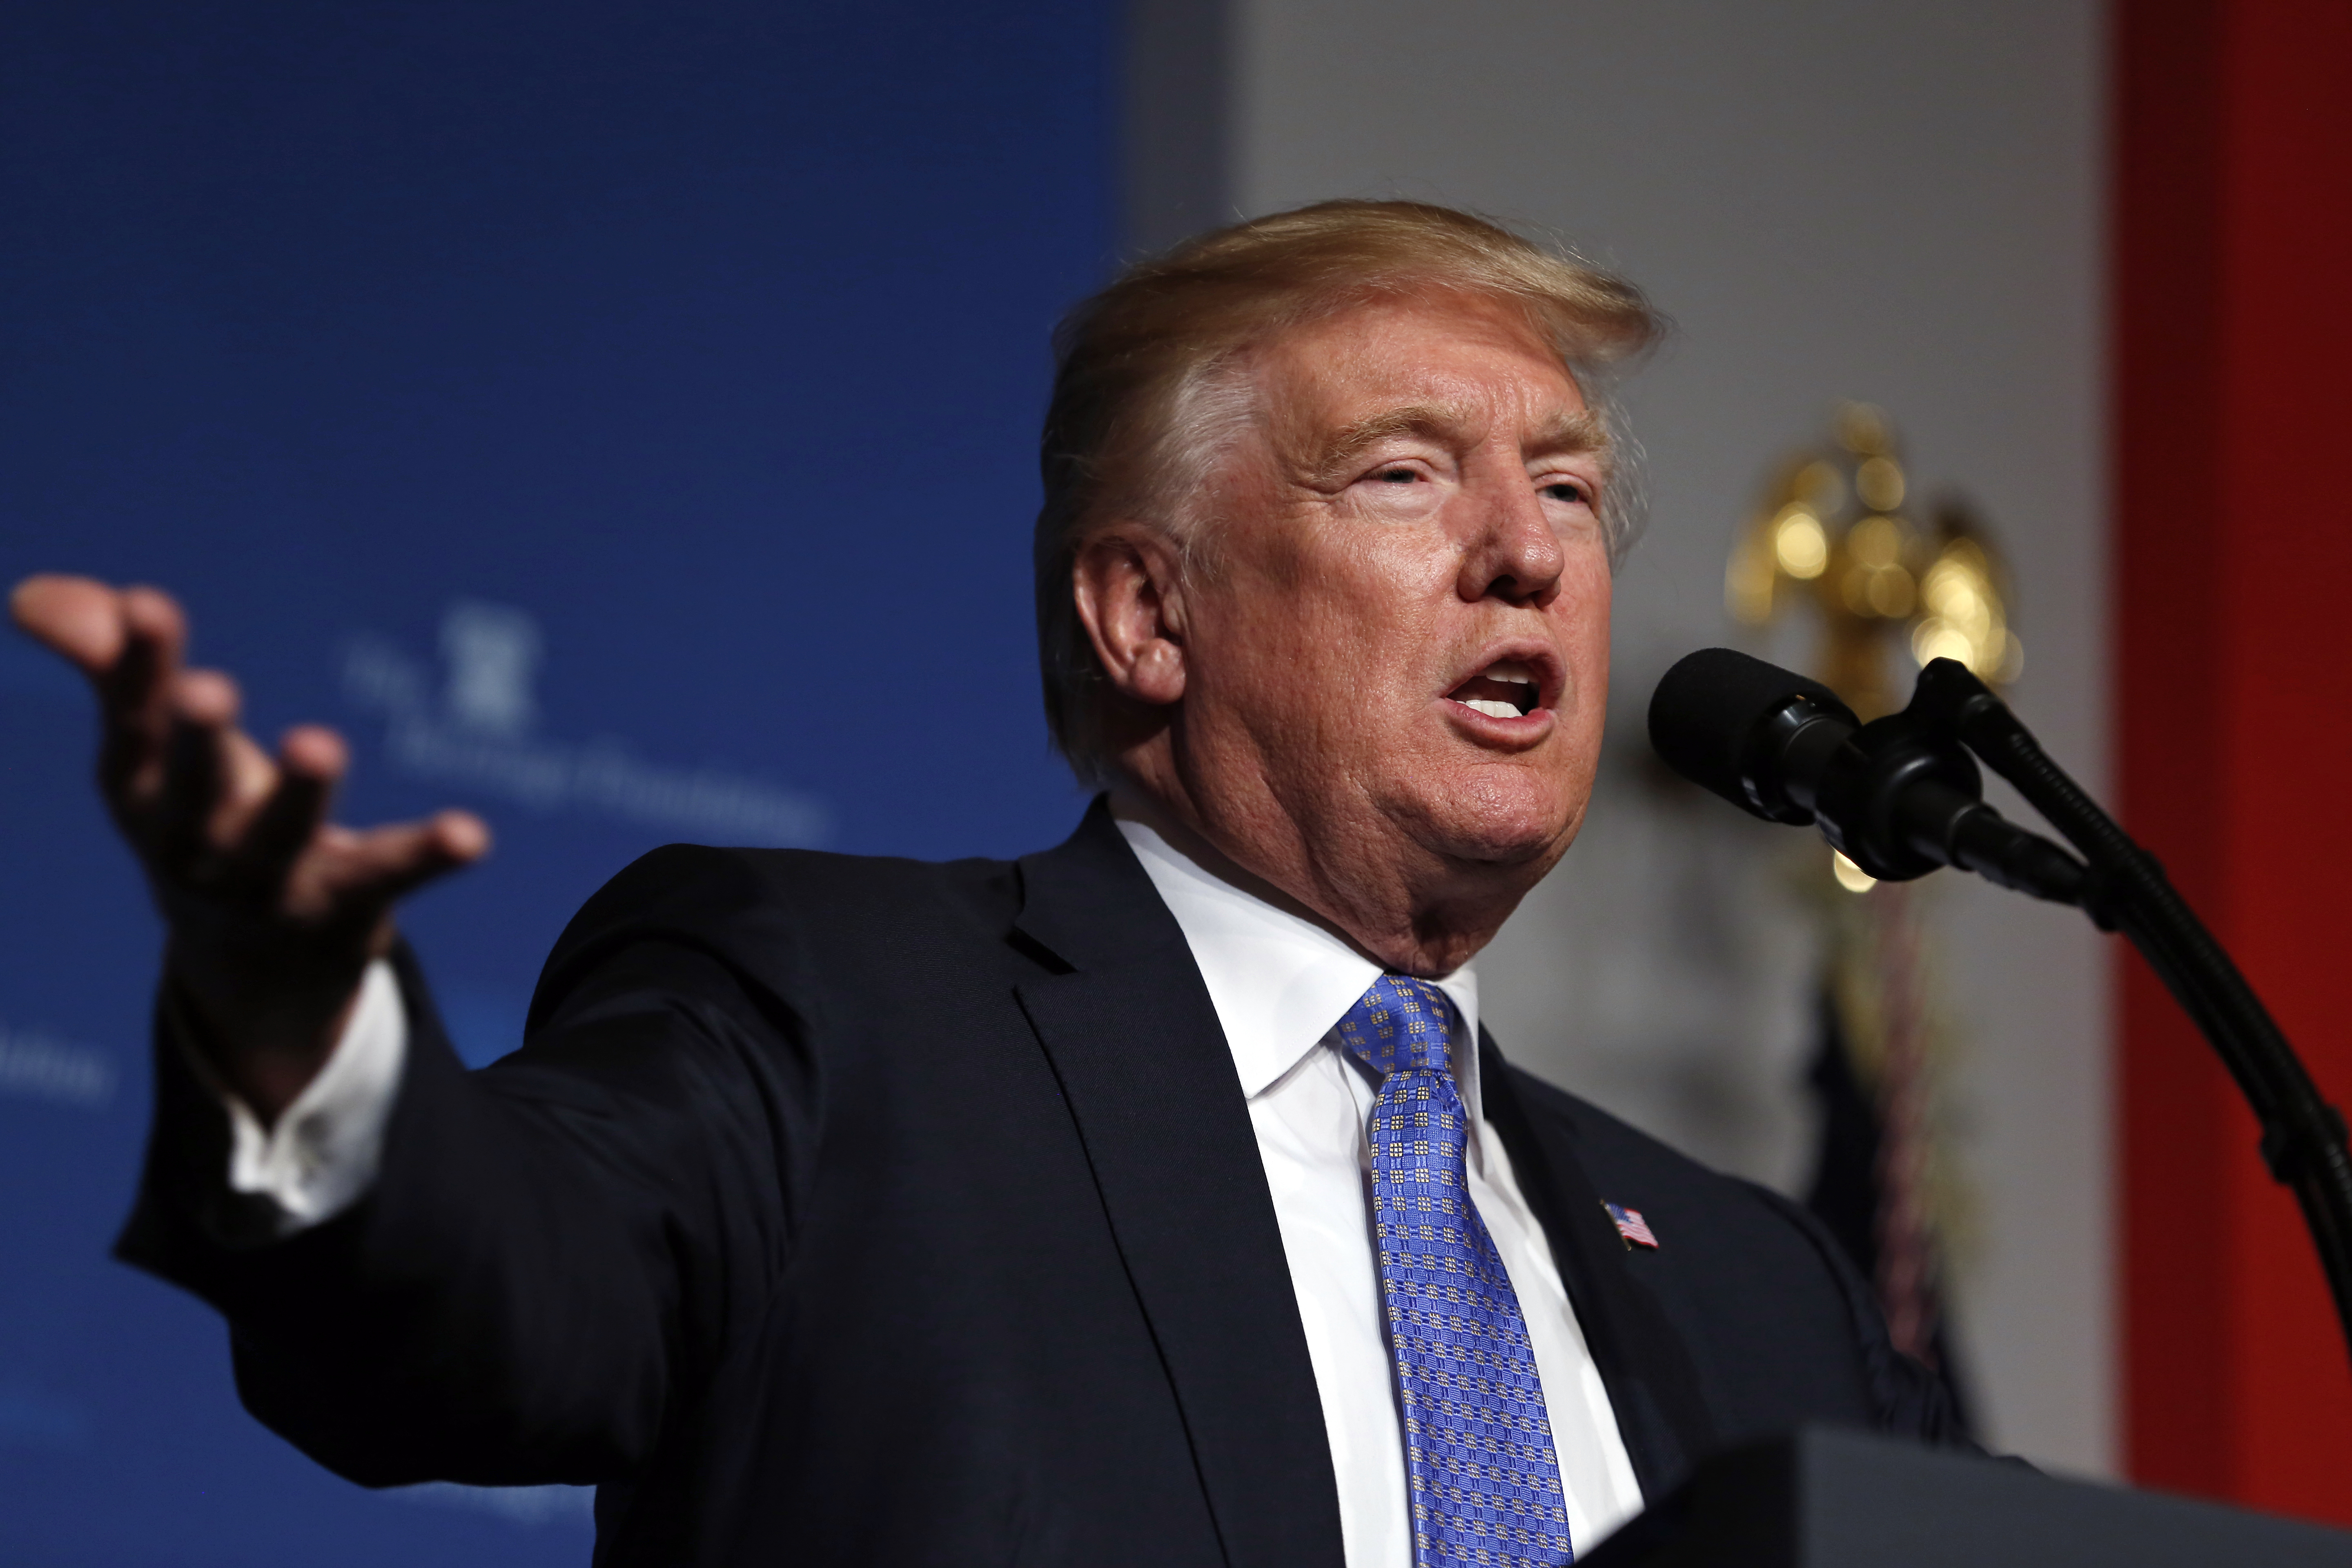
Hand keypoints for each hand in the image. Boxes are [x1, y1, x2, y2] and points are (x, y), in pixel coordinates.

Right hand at [9, 575, 488, 1121]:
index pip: (135, 721)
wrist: (250, 971)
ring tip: (319, 744)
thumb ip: (113, 667)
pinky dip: (428, 855)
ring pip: (281, 836)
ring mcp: (270, 882)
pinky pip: (388, 876)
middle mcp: (195, 841)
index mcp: (143, 791)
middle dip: (196, 737)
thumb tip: (32, 596)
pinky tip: (471, 833)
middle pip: (193, 785)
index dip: (138, 664)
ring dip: (300, 791)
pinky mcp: (346, 905)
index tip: (147, 605)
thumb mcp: (152, 753)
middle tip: (207, 687)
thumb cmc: (199, 821)